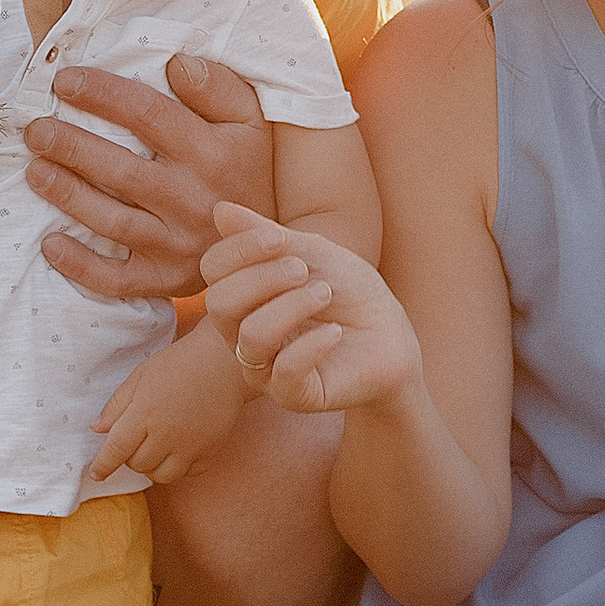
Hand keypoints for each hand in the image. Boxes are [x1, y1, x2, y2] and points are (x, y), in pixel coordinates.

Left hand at [24, 56, 276, 303]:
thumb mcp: (250, 119)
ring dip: (67, 196)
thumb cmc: (249, 169)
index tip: (64, 80)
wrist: (273, 246)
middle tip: (35, 130)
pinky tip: (49, 243)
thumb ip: (216, 87)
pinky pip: (116, 280)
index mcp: (211, 154)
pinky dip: (80, 265)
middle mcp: (193, 200)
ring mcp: (178, 245)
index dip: (102, 94)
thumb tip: (175, 63)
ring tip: (34, 171)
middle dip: (71, 147)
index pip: (148, 115)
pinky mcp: (165, 280)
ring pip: (112, 222)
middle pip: (121, 170)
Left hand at [90, 337, 245, 487]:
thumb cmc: (180, 364)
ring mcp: (190, 446)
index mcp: (144, 413)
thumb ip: (117, 404)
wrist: (224, 362)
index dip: (103, 465)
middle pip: (138, 465)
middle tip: (136, 440)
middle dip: (130, 458)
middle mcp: (166, 434)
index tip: (96, 473)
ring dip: (153, 467)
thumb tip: (97, 429)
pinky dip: (179, 467)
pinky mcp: (210, 451)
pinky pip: (188, 473)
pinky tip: (179, 450)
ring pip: (162, 476)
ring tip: (156, 448)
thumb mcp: (141, 375)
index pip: (116, 449)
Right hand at [198, 200, 419, 415]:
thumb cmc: (349, 291)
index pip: (213, 269)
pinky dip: (313, 344)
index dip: (240, 249)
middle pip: (220, 303)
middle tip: (305, 271)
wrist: (391, 336)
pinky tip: (336, 333)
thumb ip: (267, 236)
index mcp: (243, 295)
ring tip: (325, 295)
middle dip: (264, 278)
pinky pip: (284, 371)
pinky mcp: (292, 395)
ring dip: (293, 307)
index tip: (280, 238)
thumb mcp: (313, 254)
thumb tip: (220, 210)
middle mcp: (242, 333)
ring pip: (251, 336)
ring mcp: (264, 367)